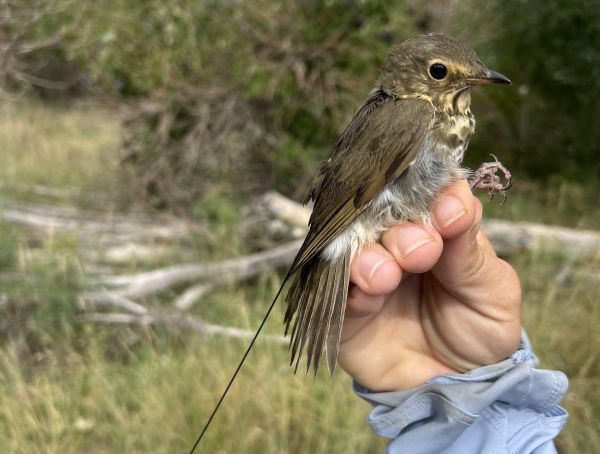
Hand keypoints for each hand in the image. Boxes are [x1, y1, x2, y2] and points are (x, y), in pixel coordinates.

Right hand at [338, 180, 520, 391]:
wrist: (453, 386)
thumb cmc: (479, 332)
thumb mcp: (492, 292)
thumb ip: (470, 250)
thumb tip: (454, 201)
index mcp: (437, 229)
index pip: (428, 193)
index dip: (434, 194)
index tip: (448, 212)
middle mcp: (397, 243)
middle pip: (384, 215)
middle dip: (401, 231)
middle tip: (422, 253)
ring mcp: (367, 271)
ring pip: (352, 245)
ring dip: (369, 257)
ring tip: (387, 278)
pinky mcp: (343, 305)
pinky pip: (332, 287)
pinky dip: (350, 290)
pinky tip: (370, 301)